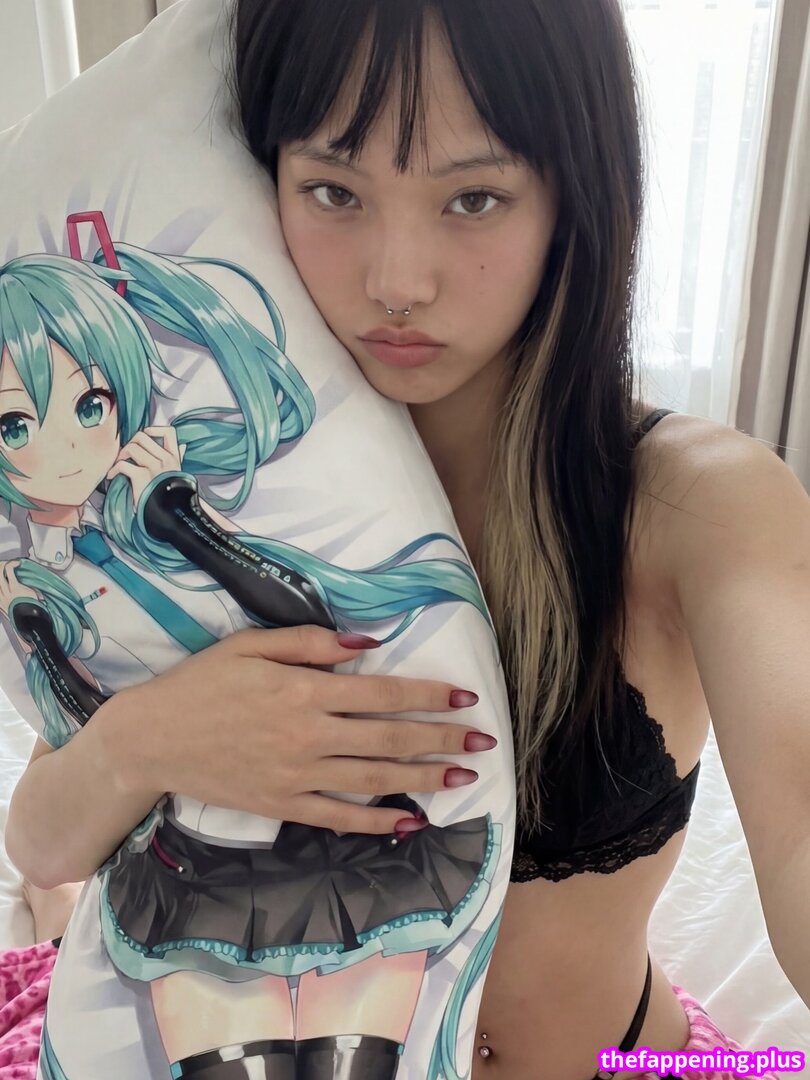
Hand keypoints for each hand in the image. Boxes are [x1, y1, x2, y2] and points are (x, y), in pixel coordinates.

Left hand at [0, 559, 39, 617]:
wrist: (28, 620)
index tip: (16, 563)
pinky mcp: (0, 602)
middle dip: (2, 566)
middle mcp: (6, 592)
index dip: (12, 563)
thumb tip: (27, 577)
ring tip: (3, 574)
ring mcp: (1, 597)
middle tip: (6, 565)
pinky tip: (2, 584)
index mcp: (15, 588)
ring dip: (0, 575)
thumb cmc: (32, 607)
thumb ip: (28, 584)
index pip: (9, 570)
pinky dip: (0, 586)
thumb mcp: (33, 592)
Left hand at [107, 426, 185, 508]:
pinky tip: (113, 476)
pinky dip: (113, 470)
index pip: (169, 432)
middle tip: (127, 454)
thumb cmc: (169, 496)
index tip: (146, 435)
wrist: (168, 515)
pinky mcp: (142, 476)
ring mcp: (154, 467)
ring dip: (121, 455)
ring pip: (131, 447)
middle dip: (130, 443)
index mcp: (174, 458)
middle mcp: (166, 460)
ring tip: (120, 465)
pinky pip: (122, 464)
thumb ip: (178, 459)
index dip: (154, 429)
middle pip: (142, 436)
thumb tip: (183, 447)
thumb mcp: (176, 475)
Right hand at [107, 626, 493, 835]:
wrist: (153, 738)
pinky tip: (410, 823)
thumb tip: (368, 642)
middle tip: (483, 740)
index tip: (466, 696)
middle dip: (442, 738)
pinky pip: (338, 817)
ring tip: (463, 777)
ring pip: (374, 781)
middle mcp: (308, 734)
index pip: (384, 693)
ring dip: (424, 779)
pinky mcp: (283, 806)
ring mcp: (297, 776)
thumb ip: (312, 642)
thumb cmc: (203, 682)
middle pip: (390, 738)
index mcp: (304, 689)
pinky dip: (376, 822)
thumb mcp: (252, 645)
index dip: (430, 694)